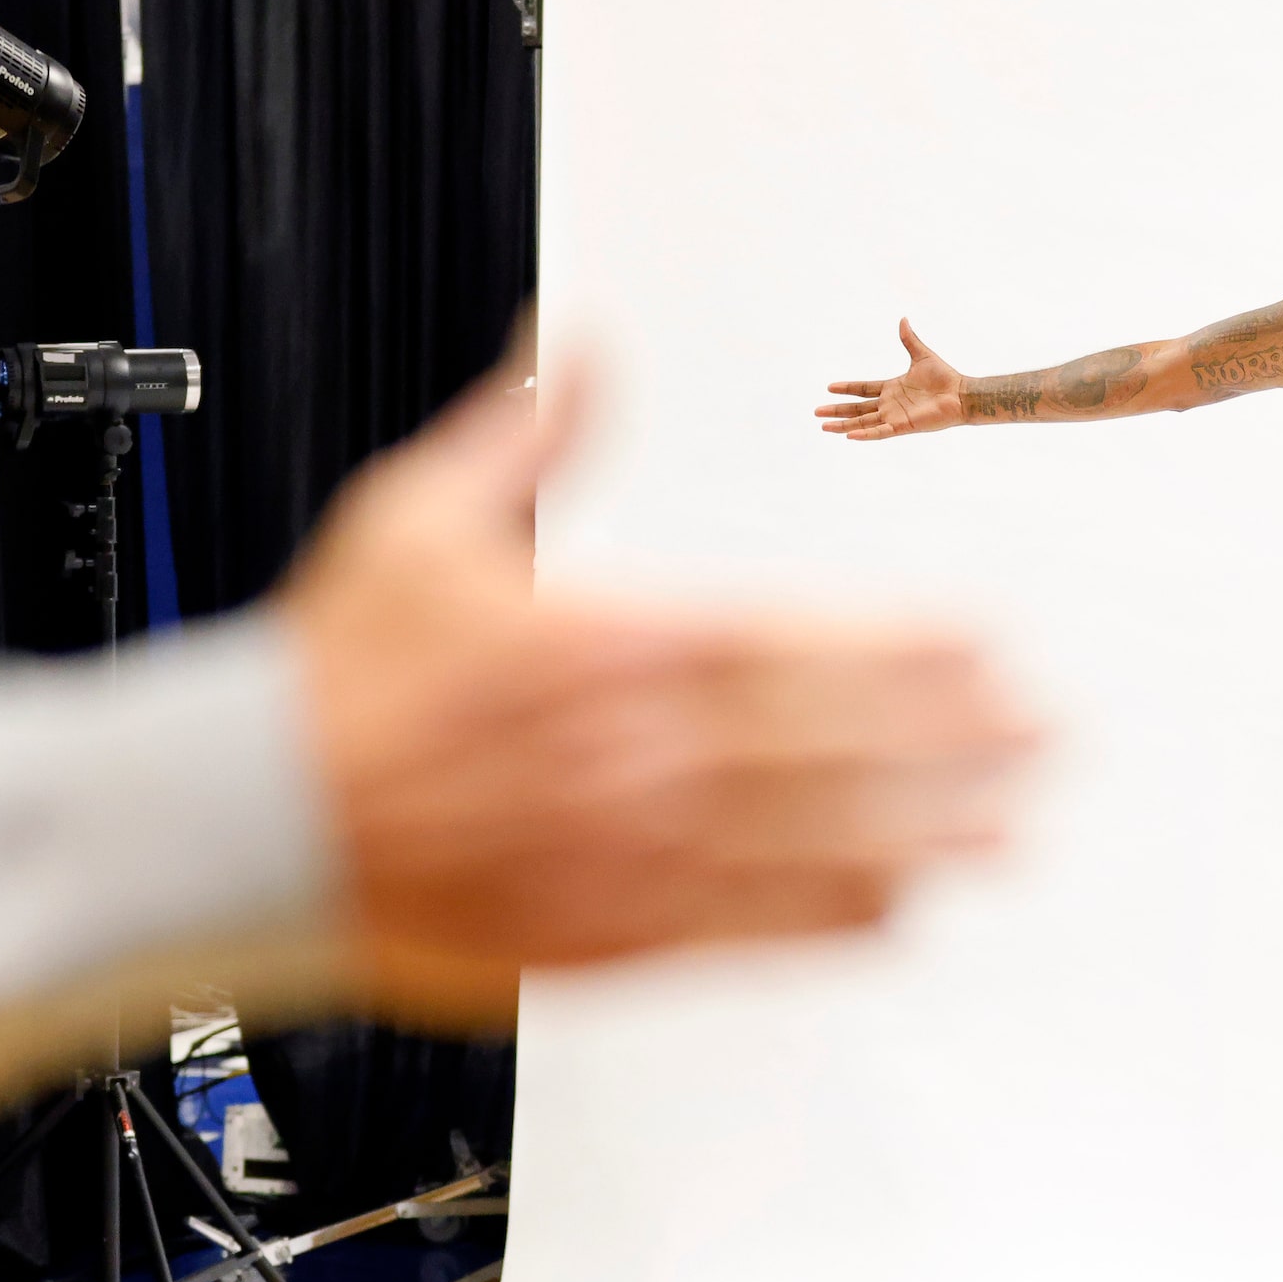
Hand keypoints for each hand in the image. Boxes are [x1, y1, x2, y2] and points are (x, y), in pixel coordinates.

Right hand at [282, 332, 1036, 1027]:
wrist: (239, 822)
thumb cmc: (324, 681)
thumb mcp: (418, 518)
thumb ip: (529, 433)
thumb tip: (586, 345)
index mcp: (604, 647)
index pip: (794, 644)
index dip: (905, 649)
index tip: (986, 642)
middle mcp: (634, 756)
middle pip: (829, 746)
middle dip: (950, 739)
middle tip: (1043, 734)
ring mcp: (623, 854)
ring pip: (807, 845)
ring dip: (923, 831)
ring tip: (1009, 826)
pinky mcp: (597, 937)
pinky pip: (741, 932)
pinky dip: (826, 921)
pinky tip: (896, 910)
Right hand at [816, 319, 966, 439]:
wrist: (960, 394)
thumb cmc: (944, 377)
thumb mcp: (921, 355)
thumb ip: (909, 340)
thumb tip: (903, 320)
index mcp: (891, 388)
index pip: (863, 389)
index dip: (847, 388)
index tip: (829, 387)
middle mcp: (890, 405)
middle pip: (857, 409)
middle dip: (837, 410)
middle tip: (817, 412)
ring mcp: (894, 417)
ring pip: (863, 423)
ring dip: (843, 425)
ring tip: (824, 427)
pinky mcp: (902, 426)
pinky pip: (880, 432)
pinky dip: (865, 435)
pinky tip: (849, 436)